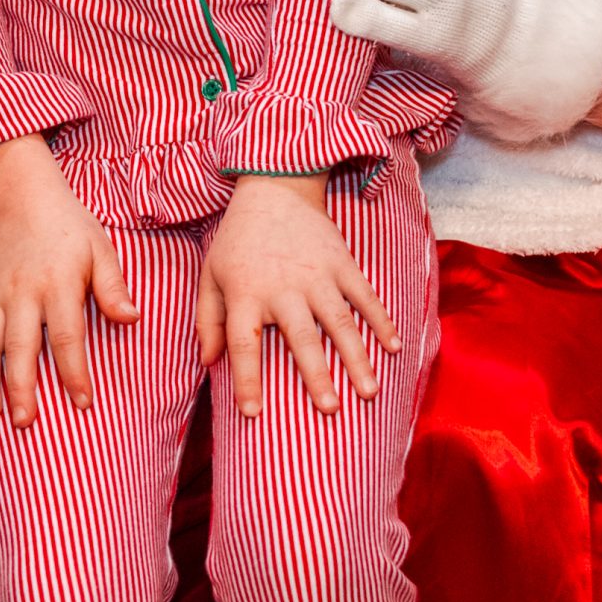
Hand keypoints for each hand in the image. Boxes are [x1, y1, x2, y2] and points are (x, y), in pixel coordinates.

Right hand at [0, 135, 138, 425]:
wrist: (25, 195)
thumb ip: (112, 285)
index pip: (67, 337)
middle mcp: (22, 292)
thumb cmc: (70, 227)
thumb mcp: (100, 248)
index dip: (74, 372)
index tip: (82, 403)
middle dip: (21, 387)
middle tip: (24, 423)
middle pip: (19, 347)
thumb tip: (131, 317)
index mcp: (57, 284)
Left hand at [196, 173, 399, 417]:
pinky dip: (381, 321)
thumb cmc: (237, 241)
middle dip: (316, 376)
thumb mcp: (210, 275)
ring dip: (356, 358)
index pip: (243, 344)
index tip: (252, 413)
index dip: (246, 379)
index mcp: (246, 293)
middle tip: (329, 410)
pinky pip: (365, 297)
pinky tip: (394, 348)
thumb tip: (208, 362)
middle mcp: (283, 288)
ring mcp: (317, 275)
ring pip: (340, 323)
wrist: (274, 188)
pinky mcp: (342, 263)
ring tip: (369, 392)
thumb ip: (207, 320)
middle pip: (301, 338)